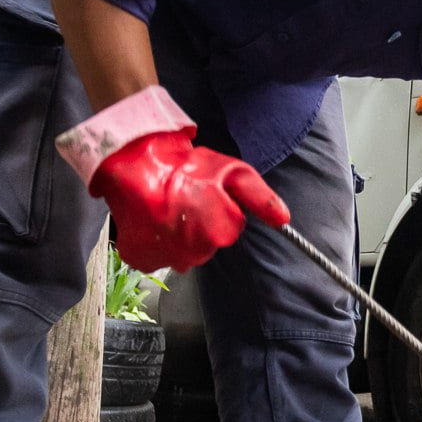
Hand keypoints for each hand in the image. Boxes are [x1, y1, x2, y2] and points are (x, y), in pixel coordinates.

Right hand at [91, 130, 289, 272]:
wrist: (137, 162)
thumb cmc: (187, 166)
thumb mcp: (234, 173)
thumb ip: (261, 198)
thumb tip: (284, 219)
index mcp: (220, 234)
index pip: (229, 231)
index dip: (219, 210)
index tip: (205, 194)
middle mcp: (194, 255)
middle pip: (205, 246)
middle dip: (199, 226)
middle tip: (185, 200)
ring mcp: (165, 259)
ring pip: (181, 253)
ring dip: (176, 236)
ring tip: (166, 208)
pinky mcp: (140, 259)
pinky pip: (156, 257)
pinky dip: (154, 243)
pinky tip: (152, 220)